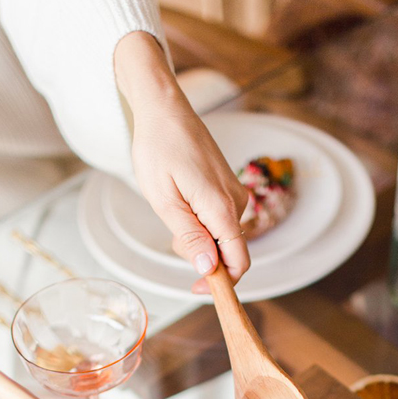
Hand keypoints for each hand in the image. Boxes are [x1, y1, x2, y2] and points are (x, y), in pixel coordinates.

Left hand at [114, 33, 250, 292]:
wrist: (165, 110)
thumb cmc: (158, 150)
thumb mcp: (165, 200)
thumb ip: (190, 237)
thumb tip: (209, 268)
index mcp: (222, 208)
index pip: (238, 262)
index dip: (221, 283)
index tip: (196, 288)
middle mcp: (237, 202)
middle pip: (227, 252)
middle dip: (201, 255)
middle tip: (172, 232)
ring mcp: (235, 193)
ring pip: (221, 237)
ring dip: (198, 237)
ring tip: (173, 208)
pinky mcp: (229, 188)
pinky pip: (219, 220)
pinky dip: (200, 222)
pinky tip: (182, 201)